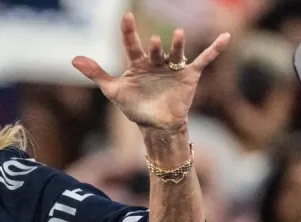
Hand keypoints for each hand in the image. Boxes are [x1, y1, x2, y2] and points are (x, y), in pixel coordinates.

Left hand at [72, 12, 229, 133]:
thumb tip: (74, 58)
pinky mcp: (189, 75)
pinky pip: (204, 60)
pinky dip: (215, 49)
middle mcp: (156, 62)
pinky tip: (225, 36)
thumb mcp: (113, 91)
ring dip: (177, 45)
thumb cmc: (135, 107)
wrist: (156, 126)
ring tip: (177, 35)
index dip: (128, 31)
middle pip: (155, 50)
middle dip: (155, 47)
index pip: (131, 44)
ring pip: (176, 52)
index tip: (126, 16)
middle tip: (154, 41)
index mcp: (137, 64)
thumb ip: (96, 73)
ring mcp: (173, 67)